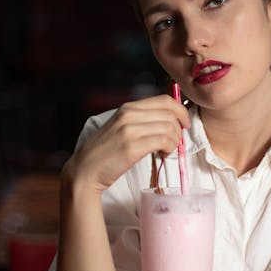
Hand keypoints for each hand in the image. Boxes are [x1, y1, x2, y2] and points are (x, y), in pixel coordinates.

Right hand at [63, 94, 189, 191]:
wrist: (86, 170)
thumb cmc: (106, 152)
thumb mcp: (121, 127)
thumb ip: (141, 120)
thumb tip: (170, 120)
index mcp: (128, 107)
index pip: (165, 100)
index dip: (181, 111)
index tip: (184, 123)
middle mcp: (129, 114)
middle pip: (171, 113)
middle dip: (179, 128)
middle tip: (174, 142)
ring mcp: (129, 129)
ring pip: (169, 127)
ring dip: (174, 141)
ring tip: (166, 150)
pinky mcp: (131, 146)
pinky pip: (163, 140)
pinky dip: (169, 148)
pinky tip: (163, 154)